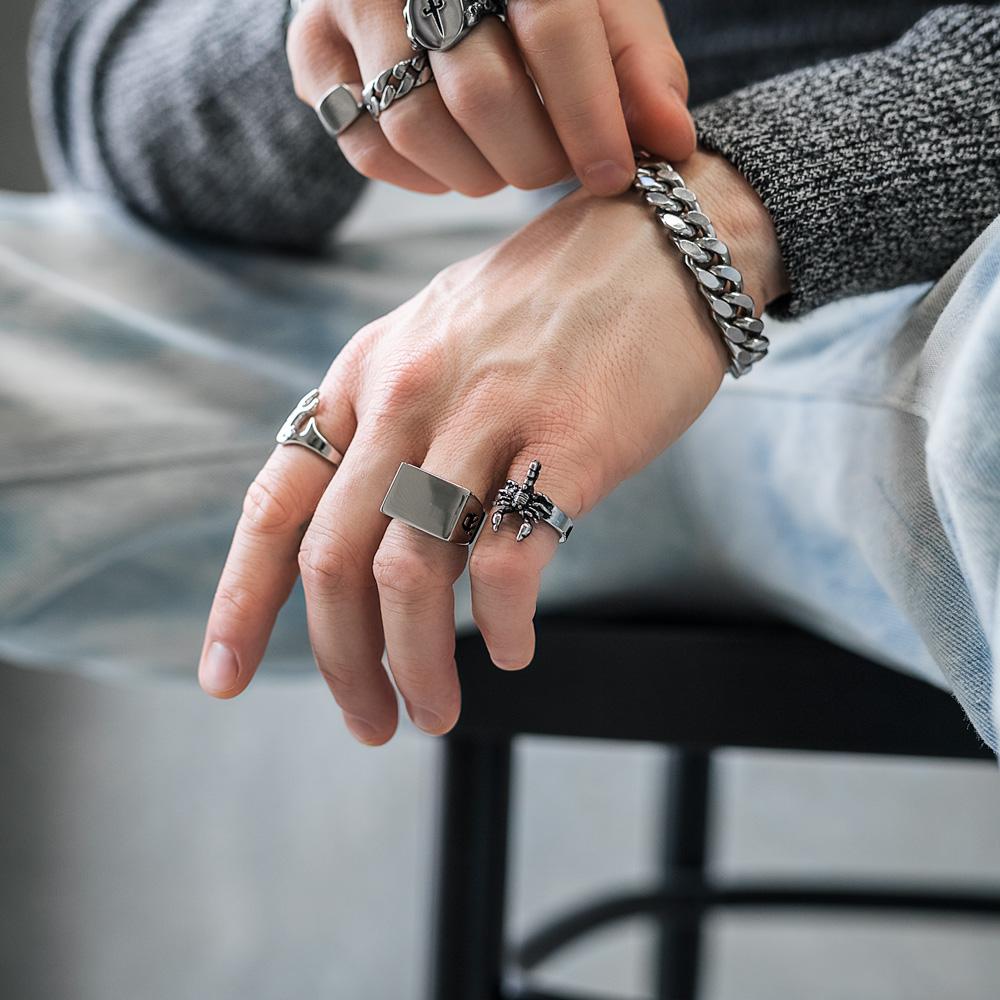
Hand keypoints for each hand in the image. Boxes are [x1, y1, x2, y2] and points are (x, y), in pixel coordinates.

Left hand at [198, 150, 787, 742]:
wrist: (664, 239)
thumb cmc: (552, 301)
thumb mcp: (437, 337)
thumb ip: (394, 426)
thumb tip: (377, 543)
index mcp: (365, 374)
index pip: (274, 503)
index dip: (241, 601)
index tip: (225, 680)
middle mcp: (408, 392)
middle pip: (336, 560)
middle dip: (342, 663)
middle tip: (371, 723)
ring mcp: (487, 412)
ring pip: (413, 574)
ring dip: (417, 664)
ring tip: (437, 711)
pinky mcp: (570, 440)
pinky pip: (511, 560)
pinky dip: (503, 624)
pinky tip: (514, 648)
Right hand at [286, 0, 695, 196]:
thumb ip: (638, 63)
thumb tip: (671, 141)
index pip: (553, 27)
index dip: (590, 115)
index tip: (615, 175)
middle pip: (481, 92)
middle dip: (535, 156)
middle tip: (560, 165)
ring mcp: (350, 1)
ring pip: (417, 128)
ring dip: (480, 174)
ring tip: (512, 160)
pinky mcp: (312, 52)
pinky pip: (366, 148)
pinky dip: (423, 177)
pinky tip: (458, 162)